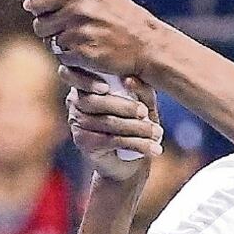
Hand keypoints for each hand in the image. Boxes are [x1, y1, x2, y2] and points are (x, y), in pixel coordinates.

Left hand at [23, 0, 161, 77]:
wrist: (148, 46)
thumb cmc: (127, 20)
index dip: (36, 6)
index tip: (37, 10)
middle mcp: (78, 8)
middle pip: (40, 23)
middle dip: (49, 29)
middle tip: (65, 30)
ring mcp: (80, 32)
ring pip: (51, 42)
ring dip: (62, 45)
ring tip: (82, 41)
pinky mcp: (82, 53)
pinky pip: (63, 57)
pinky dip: (72, 58)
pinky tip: (88, 53)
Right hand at [62, 66, 162, 181]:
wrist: (131, 157)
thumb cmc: (137, 118)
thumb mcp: (143, 100)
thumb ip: (139, 88)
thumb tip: (128, 80)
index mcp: (87, 82)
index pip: (79, 76)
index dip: (87, 81)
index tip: (105, 88)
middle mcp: (76, 102)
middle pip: (96, 102)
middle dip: (124, 107)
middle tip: (145, 112)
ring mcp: (77, 124)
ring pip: (107, 122)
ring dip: (136, 128)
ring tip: (157, 133)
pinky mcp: (85, 144)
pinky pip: (112, 141)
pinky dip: (136, 144)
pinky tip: (152, 148)